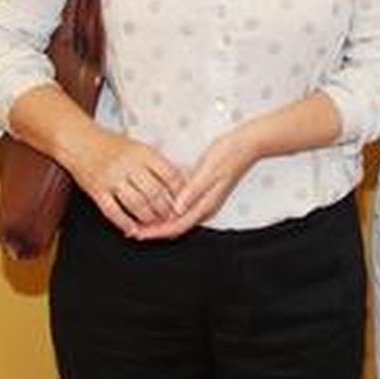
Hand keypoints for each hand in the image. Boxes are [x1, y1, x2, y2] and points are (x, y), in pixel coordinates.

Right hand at [65, 124, 186, 236]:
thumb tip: (177, 182)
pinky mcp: (96, 191)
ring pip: (136, 205)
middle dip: (165, 209)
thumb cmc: (110, 144)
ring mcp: (111, 179)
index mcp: (142, 152)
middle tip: (170, 217)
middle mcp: (128, 165)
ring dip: (148, 218)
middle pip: (154, 193)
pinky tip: (132, 229)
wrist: (78, 140)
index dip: (179, 191)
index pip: (169, 174)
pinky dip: (125, 223)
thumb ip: (154, 162)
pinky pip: (113, 212)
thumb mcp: (136, 146)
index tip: (183, 200)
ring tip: (154, 222)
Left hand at [133, 126, 262, 240]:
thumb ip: (192, 191)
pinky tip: (158, 205)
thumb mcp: (208, 171)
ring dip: (160, 222)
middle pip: (176, 226)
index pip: (177, 226)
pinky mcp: (204, 193)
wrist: (247, 145)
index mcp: (206, 205)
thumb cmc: (229, 154)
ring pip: (179, 219)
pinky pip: (183, 209)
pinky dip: (168, 211)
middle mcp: (206, 207)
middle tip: (132, 231)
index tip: (138, 233)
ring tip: (140, 221)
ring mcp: (206, 201)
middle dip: (154, 230)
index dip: (156, 232)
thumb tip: (175, 209)